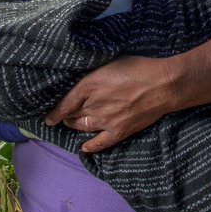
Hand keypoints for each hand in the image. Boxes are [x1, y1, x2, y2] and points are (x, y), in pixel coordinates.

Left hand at [45, 56, 177, 152]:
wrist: (162, 85)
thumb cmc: (138, 68)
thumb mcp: (109, 63)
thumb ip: (94, 76)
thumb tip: (85, 84)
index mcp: (89, 86)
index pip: (65, 103)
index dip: (55, 112)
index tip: (48, 118)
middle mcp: (93, 106)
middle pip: (72, 116)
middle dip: (66, 117)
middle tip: (64, 117)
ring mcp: (105, 121)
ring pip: (83, 127)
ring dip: (75, 127)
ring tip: (73, 125)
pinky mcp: (118, 132)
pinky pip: (99, 143)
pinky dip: (90, 146)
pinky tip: (85, 148)